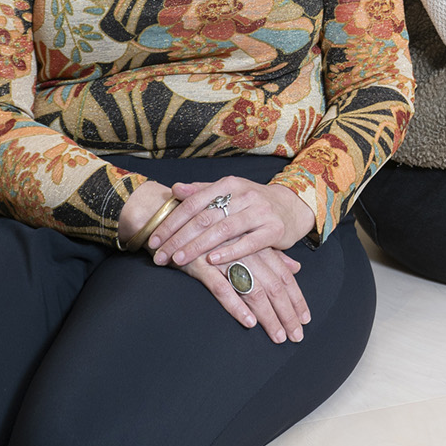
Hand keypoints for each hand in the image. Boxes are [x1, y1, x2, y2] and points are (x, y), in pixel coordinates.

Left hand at [149, 176, 311, 268]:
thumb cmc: (253, 203)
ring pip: (223, 230)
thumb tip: (175, 189)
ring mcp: (260, 212)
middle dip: (179, 239)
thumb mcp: (229, 192)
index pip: (193, 204)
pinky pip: (249, 242)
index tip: (153, 240)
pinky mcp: (274, 229)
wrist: (292, 206)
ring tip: (179, 260)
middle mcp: (244, 195)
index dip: (171, 222)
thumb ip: (202, 191)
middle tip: (160, 256)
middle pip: (204, 218)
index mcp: (229, 184)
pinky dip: (230, 252)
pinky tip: (212, 260)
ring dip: (198, 246)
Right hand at [179, 245, 310, 342]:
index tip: (305, 319)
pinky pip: (223, 288)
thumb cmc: (213, 232)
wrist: (173, 217)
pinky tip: (249, 322)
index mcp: (257, 245)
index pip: (283, 276)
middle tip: (296, 336)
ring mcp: (225, 258)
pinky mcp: (202, 265)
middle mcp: (245, 251)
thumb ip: (272, 254)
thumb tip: (296, 267)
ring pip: (254, 290)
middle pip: (274, 286)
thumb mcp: (245, 241)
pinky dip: (237, 306)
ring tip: (278, 336)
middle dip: (287, 313)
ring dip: (268, 316)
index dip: (296, 298)